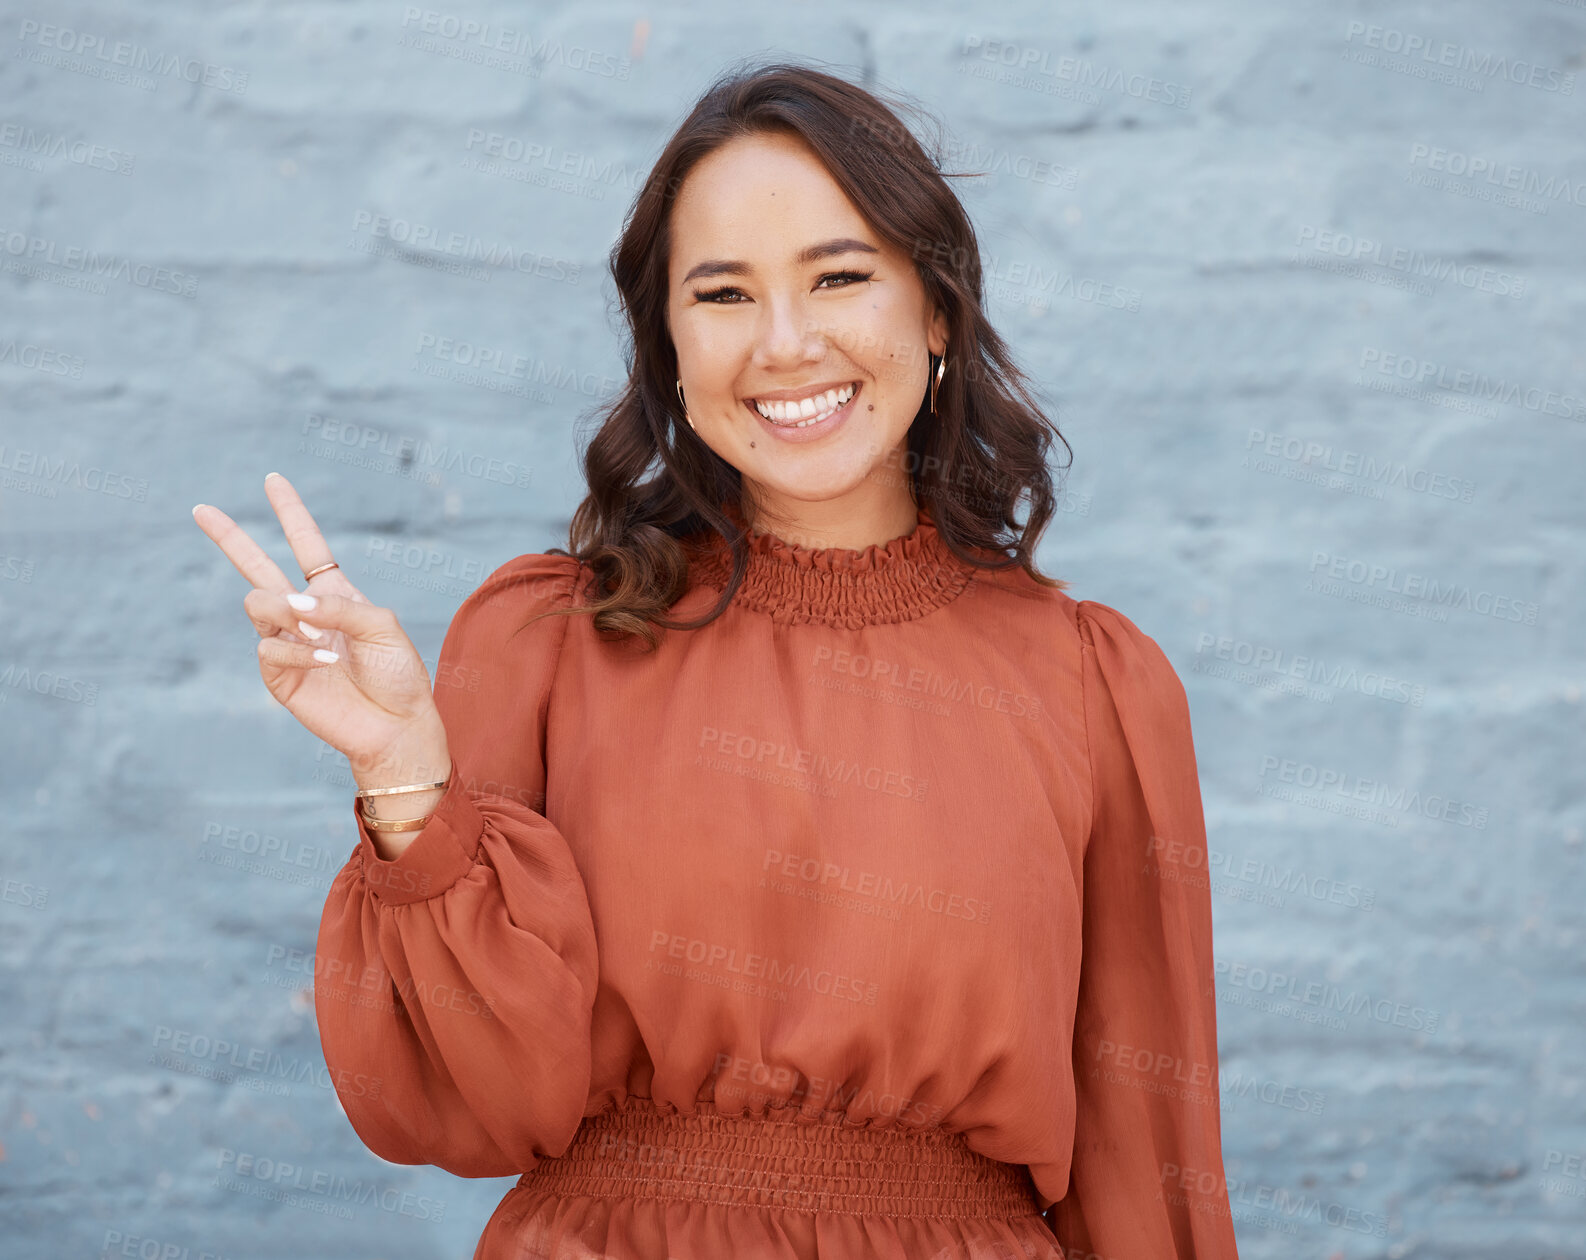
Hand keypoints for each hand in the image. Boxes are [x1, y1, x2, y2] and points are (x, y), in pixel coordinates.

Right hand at [192, 472, 449, 787]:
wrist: (396, 725)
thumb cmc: (398, 675)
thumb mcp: (383, 627)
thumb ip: (339, 607)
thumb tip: (289, 603)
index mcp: (335, 595)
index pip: (308, 546)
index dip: (291, 513)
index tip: (273, 480)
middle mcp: (306, 615)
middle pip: (258, 567)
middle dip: (230, 537)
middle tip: (200, 509)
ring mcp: (288, 644)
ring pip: (258, 604)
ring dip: (284, 611)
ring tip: (315, 634)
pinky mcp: (278, 676)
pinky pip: (267, 648)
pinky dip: (296, 652)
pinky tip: (326, 664)